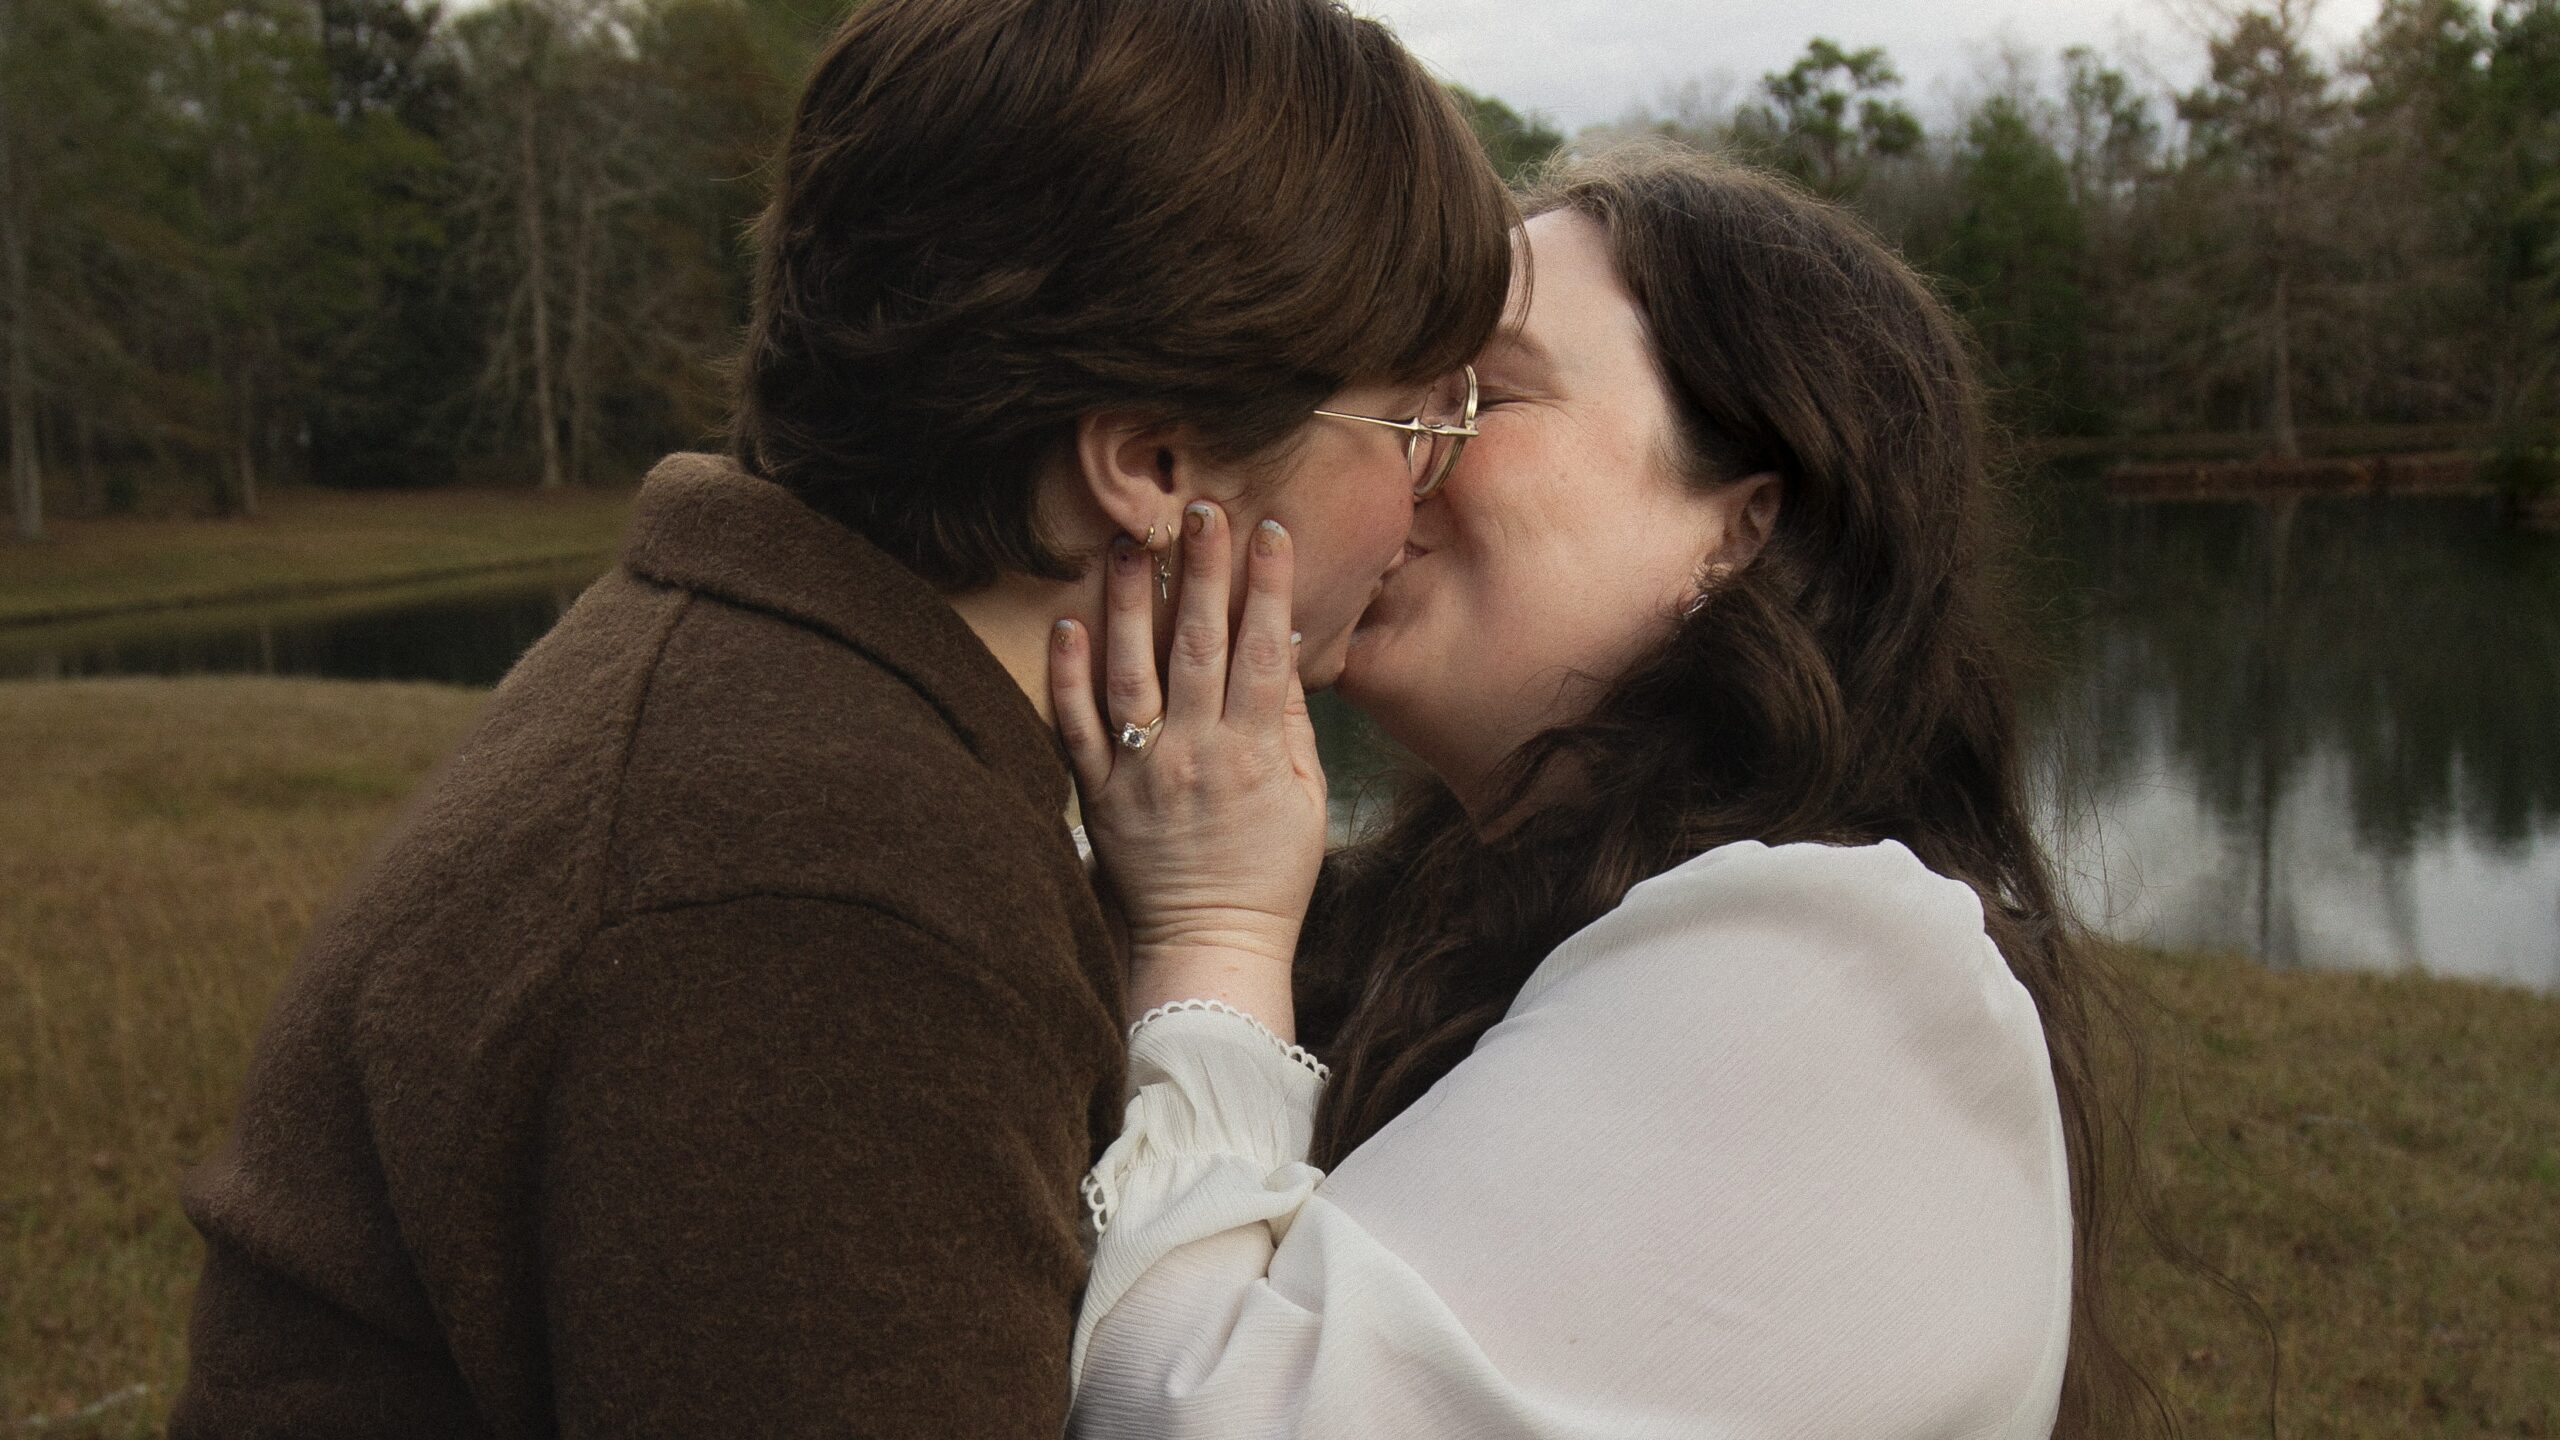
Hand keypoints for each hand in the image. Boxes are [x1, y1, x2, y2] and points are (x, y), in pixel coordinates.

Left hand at [1050, 501, 1327, 1036]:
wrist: (1208, 943)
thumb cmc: (1269, 872)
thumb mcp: (1306, 797)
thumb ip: (1289, 719)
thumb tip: (1284, 638)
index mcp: (1253, 753)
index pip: (1262, 650)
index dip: (1267, 585)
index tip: (1270, 529)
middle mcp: (1194, 753)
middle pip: (1198, 645)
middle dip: (1202, 570)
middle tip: (1201, 509)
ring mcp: (1140, 772)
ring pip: (1130, 672)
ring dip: (1129, 604)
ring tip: (1129, 547)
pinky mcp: (1099, 793)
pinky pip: (1074, 726)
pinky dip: (1069, 673)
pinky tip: (1068, 621)